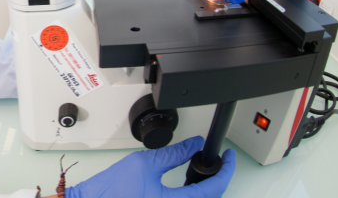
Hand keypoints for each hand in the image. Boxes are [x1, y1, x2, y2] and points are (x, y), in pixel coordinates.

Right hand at [65, 136, 235, 197]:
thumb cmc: (109, 191)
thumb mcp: (144, 164)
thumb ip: (173, 154)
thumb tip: (193, 145)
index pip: (212, 189)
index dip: (225, 170)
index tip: (227, 158)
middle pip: (209, 197)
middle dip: (217, 178)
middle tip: (218, 161)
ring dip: (204, 186)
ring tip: (202, 168)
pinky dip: (190, 193)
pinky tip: (186, 182)